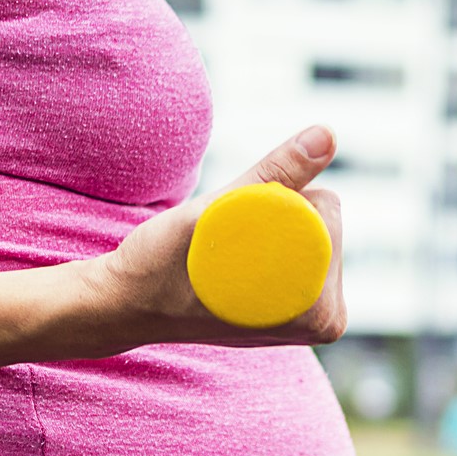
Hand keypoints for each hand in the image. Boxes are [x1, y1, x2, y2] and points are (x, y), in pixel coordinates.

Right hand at [85, 127, 346, 349]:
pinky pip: (291, 245)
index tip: (230, 234)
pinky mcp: (292, 309)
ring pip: (306, 231)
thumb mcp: (219, 211)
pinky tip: (231, 262)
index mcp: (323, 311)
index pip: (324, 210)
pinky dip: (262, 237)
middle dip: (274, 215)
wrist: (128, 303)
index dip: (271, 203)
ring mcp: (309, 318)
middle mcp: (324, 321)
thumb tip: (328, 134)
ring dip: (266, 226)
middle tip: (223, 246)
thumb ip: (279, 172)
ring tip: (223, 256)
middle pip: (323, 222)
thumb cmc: (163, 264)